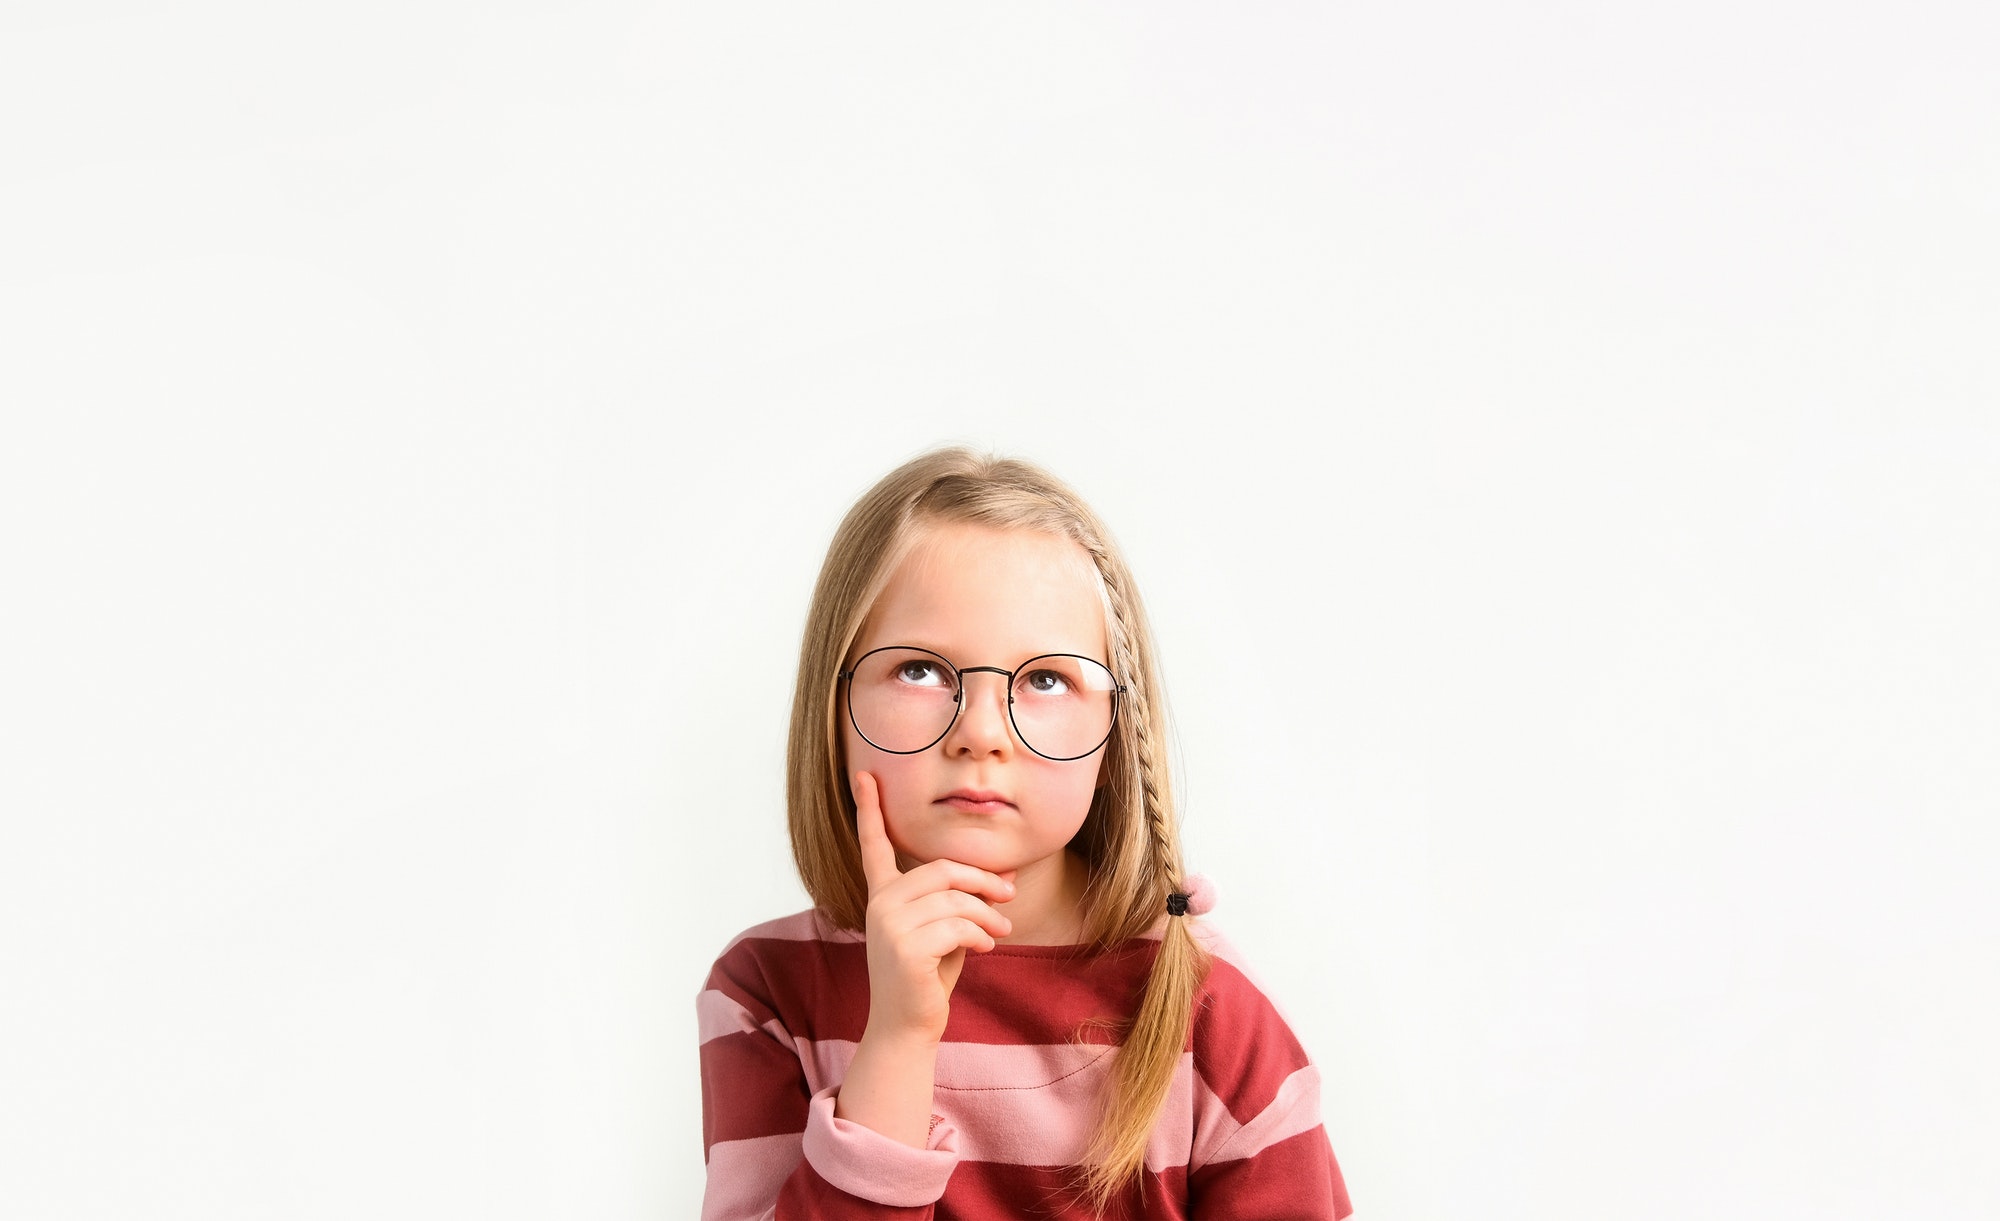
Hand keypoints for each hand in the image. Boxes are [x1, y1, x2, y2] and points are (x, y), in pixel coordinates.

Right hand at [853, 770, 1016, 1042]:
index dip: (869, 809)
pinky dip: (981, 934)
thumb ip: (963, 899)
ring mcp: (889, 925)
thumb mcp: (946, 930)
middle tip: (1010, 892)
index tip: (864, 774)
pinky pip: (958, 925)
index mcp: (882, 895)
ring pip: (955, 899)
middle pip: (941, 868)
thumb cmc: (927, 977)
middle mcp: (880, 904)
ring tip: (1001, 930)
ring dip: (988, 914)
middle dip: (982, 879)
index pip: (873, 845)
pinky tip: (985, 947)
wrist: (907, 1027)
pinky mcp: (905, 948)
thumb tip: (1007, 871)